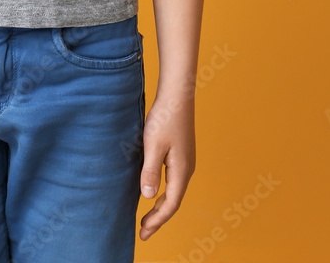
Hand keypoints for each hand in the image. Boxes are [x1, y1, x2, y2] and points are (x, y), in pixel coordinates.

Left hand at [138, 90, 195, 239]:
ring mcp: (185, 162)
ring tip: (147, 218)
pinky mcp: (181, 154)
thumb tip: (147, 197)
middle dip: (158, 218)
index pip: (170, 205)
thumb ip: (150, 171)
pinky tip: (154, 191)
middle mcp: (186, 170)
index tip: (143, 233)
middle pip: (173, 201)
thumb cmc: (165, 118)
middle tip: (143, 231)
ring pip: (174, 191)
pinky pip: (173, 181)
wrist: (177, 95)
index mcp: (181, 171)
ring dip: (161, 206)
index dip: (157, 221)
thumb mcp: (153, 145)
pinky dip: (163, 192)